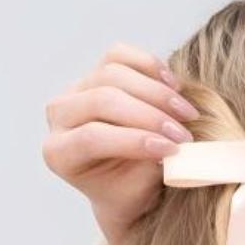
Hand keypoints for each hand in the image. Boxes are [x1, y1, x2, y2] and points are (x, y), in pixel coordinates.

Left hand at [42, 44, 198, 244]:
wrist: (125, 179)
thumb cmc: (128, 189)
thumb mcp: (137, 189)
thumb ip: (150, 166)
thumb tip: (175, 143)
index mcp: (58, 153)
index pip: (92, 138)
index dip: (135, 141)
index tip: (173, 150)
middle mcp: (59, 116)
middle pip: (103, 100)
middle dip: (150, 115)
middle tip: (184, 134)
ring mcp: (75, 89)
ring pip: (113, 73)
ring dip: (157, 93)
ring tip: (186, 114)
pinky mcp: (95, 70)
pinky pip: (120, 55)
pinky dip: (150, 65)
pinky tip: (174, 86)